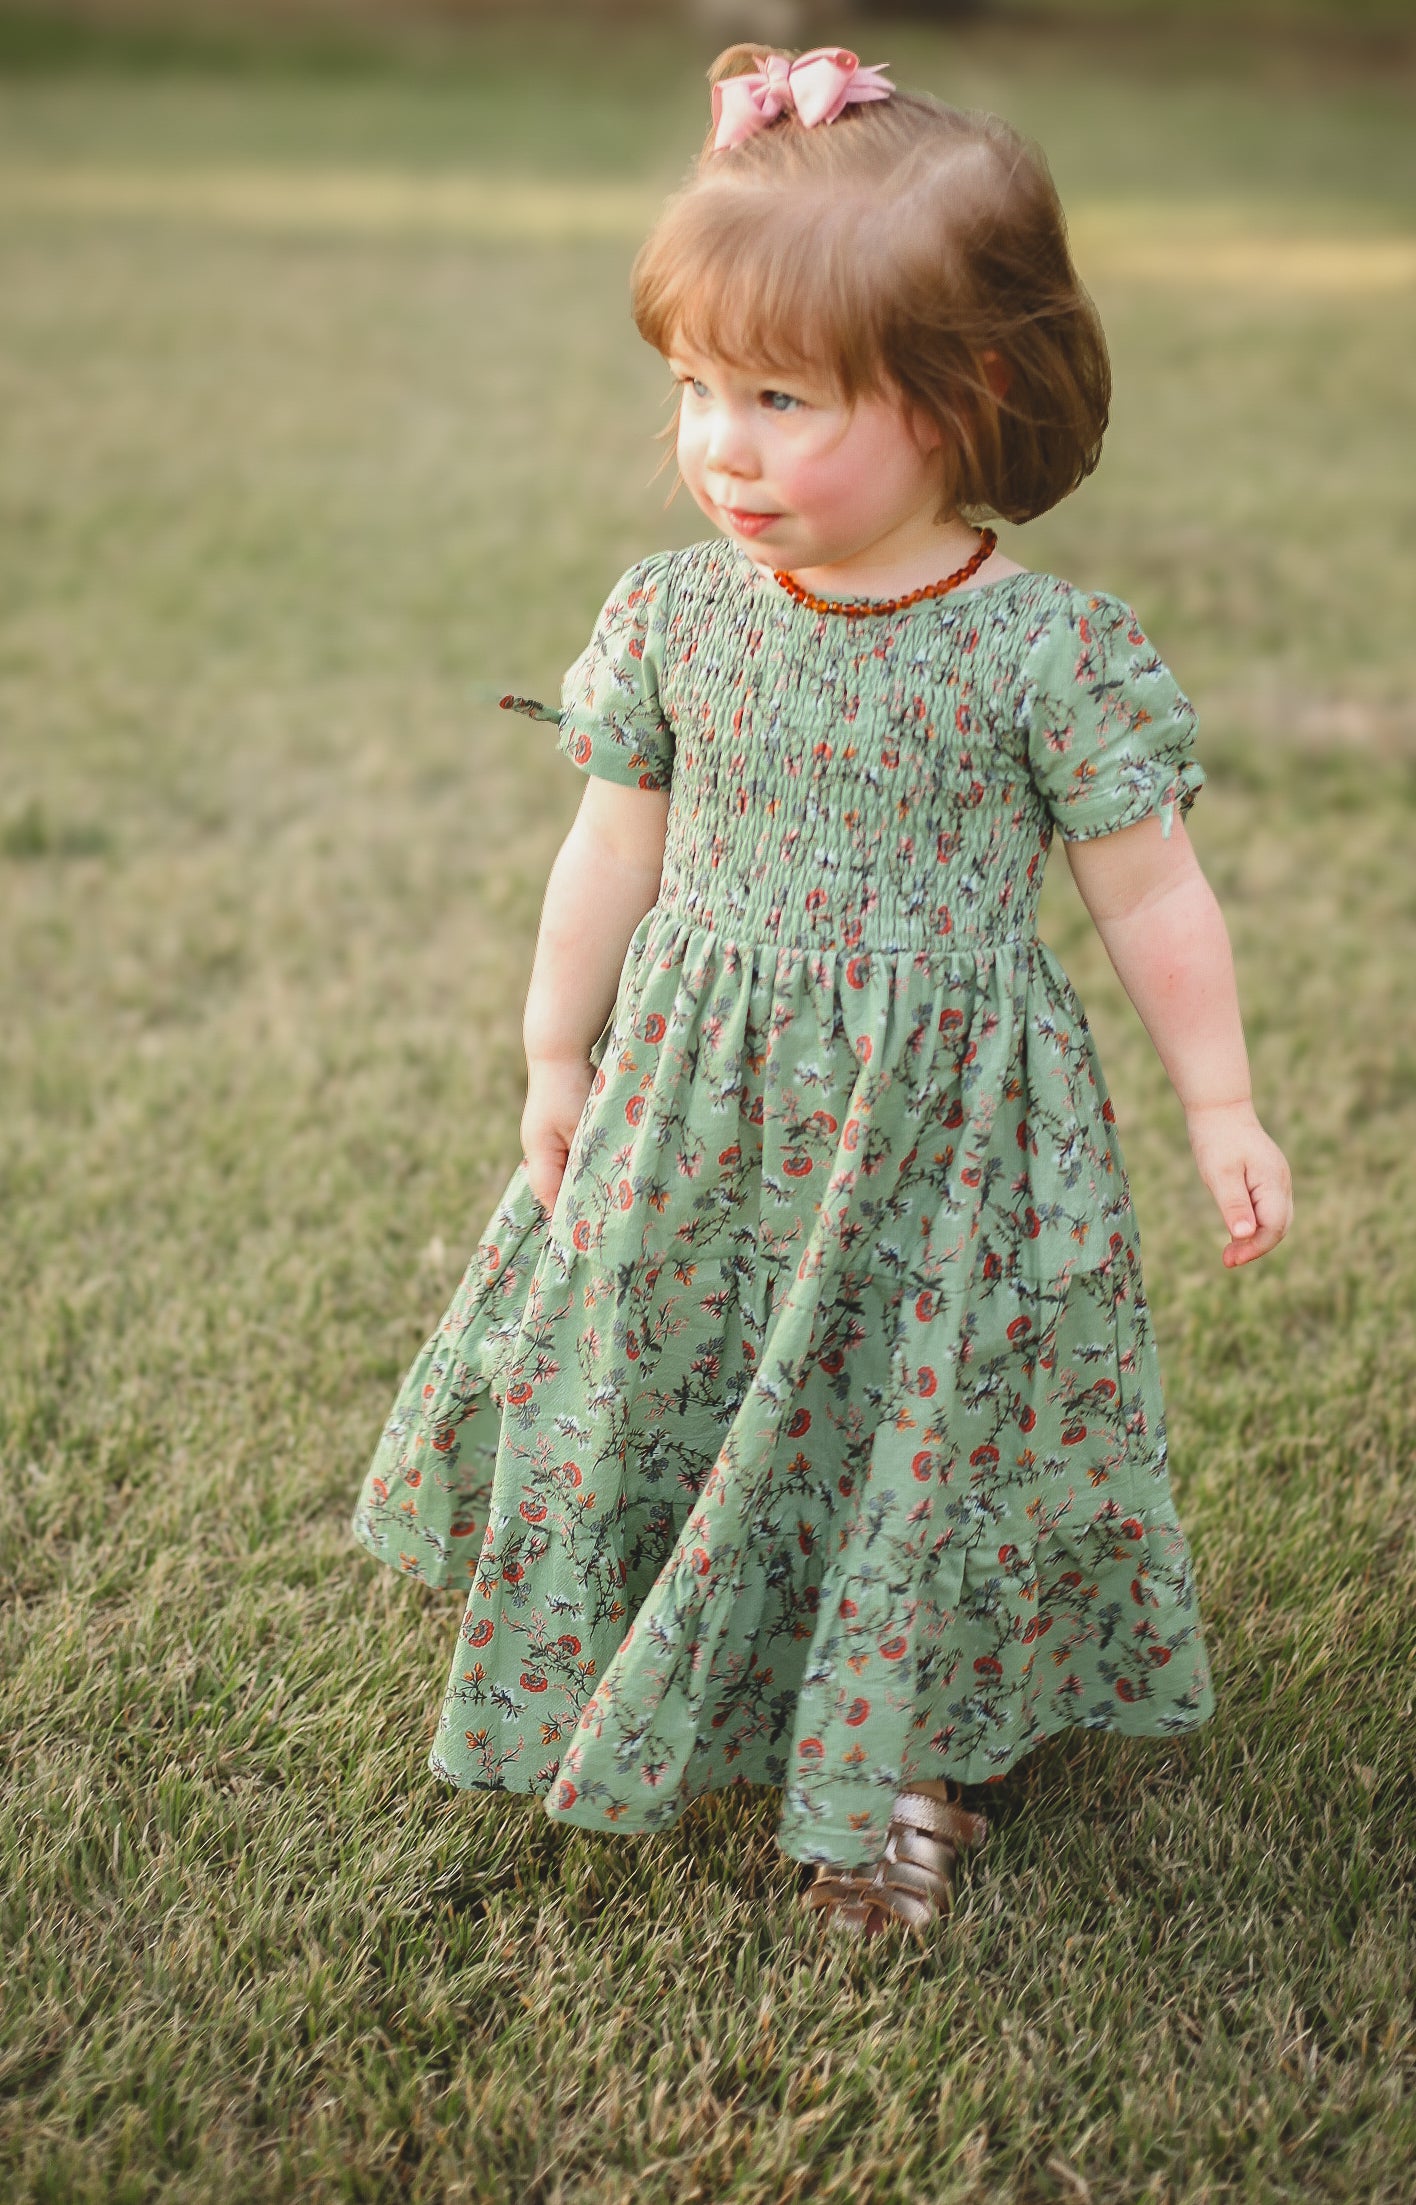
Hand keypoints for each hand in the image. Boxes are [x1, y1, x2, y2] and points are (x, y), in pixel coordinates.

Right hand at [520, 1053, 595, 1217]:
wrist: (560, 1049)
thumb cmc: (569, 1087)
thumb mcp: (582, 1126)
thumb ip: (587, 1159)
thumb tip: (599, 1191)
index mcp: (539, 1154)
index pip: (551, 1197)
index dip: (568, 1215)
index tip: (591, 1233)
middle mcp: (540, 1150)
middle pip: (558, 1188)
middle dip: (579, 1202)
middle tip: (606, 1221)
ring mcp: (548, 1139)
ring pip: (568, 1172)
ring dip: (586, 1182)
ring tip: (611, 1200)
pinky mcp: (561, 1128)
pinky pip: (574, 1156)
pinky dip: (588, 1164)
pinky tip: (608, 1170)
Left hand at [1185, 1099, 1293, 1268]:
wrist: (1219, 1108)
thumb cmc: (1217, 1139)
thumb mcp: (1220, 1174)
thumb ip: (1233, 1204)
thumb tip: (1244, 1234)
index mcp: (1274, 1182)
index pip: (1274, 1227)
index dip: (1254, 1247)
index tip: (1230, 1260)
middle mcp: (1281, 1182)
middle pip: (1278, 1226)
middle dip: (1255, 1247)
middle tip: (1227, 1260)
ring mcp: (1277, 1180)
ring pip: (1274, 1219)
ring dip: (1255, 1238)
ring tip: (1228, 1253)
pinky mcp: (1267, 1179)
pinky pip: (1267, 1209)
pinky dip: (1253, 1225)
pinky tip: (1234, 1232)